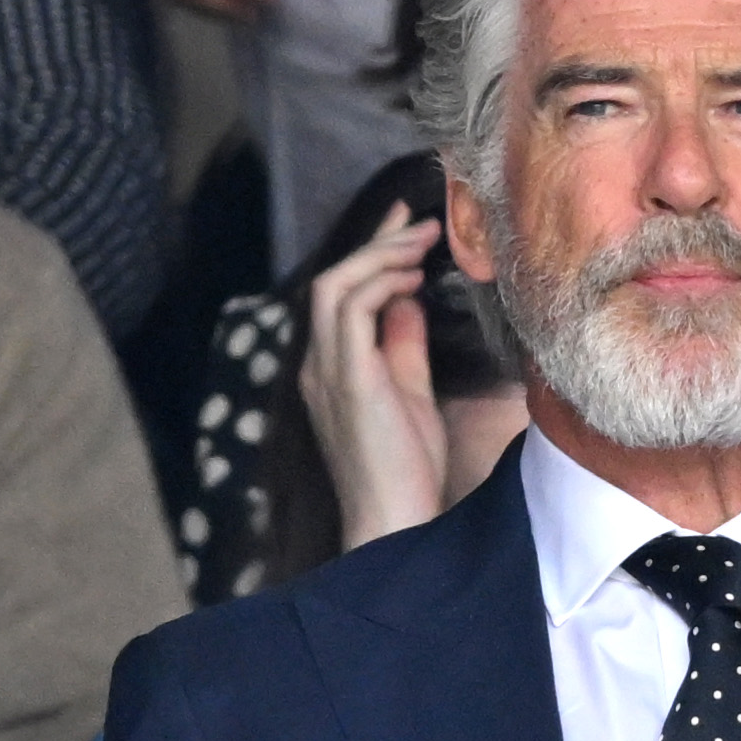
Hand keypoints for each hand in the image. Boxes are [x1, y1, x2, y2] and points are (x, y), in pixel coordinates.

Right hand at [299, 205, 450, 547]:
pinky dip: (380, 284)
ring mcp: (325, 369)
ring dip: (379, 256)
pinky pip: (350, 309)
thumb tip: (409, 300)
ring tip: (422, 243)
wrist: (393, 519)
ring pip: (336, 285)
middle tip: (421, 221)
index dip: (371, 253)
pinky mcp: (344, 377)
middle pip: (334, 280)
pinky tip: (413, 278)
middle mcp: (318, 364)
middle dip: (376, 243)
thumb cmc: (406, 470)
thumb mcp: (411, 394)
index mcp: (331, 369)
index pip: (342, 295)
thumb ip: (404, 346)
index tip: (407, 225)